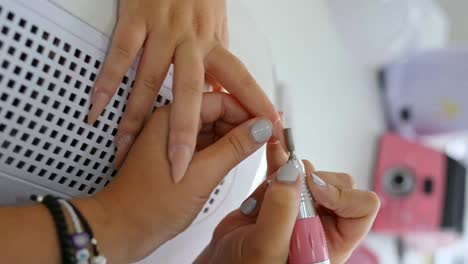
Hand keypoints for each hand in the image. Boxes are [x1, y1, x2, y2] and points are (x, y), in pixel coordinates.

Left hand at [83, 92, 273, 262]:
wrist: (121, 230)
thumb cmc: (150, 204)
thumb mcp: (202, 174)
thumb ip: (234, 148)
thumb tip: (262, 128)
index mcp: (171, 116)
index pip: (220, 100)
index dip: (248, 111)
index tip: (271, 123)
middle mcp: (171, 122)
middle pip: (217, 112)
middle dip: (243, 124)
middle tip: (268, 138)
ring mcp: (172, 139)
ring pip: (212, 129)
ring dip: (234, 138)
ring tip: (256, 149)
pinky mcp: (175, 156)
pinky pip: (204, 145)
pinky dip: (222, 150)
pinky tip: (236, 158)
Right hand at [87, 0, 279, 182]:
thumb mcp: (214, 23)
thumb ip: (216, 57)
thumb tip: (219, 88)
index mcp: (213, 42)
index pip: (239, 77)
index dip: (254, 104)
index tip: (267, 132)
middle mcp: (190, 40)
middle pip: (190, 91)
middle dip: (184, 132)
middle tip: (179, 168)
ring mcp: (161, 31)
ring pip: (149, 79)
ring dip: (137, 118)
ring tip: (127, 149)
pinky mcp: (135, 19)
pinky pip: (120, 56)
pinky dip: (107, 84)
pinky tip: (98, 110)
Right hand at [196, 145, 379, 263]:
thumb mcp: (266, 250)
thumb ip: (281, 213)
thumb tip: (292, 175)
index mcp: (329, 243)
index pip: (360, 208)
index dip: (341, 194)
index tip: (314, 190)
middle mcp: (317, 225)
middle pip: (335, 185)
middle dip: (312, 180)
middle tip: (289, 182)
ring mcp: (295, 209)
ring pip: (306, 174)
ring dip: (290, 169)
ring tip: (272, 173)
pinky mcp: (274, 199)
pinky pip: (283, 171)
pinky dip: (277, 158)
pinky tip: (273, 148)